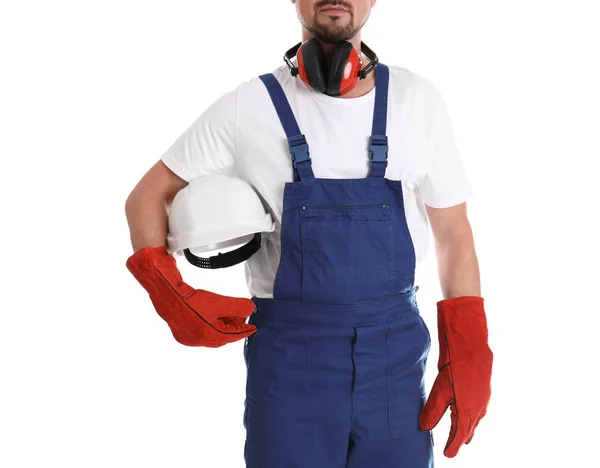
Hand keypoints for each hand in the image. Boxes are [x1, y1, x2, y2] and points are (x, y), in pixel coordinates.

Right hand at [126, 245, 255, 346]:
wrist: (166, 293)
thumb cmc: (190, 298)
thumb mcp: (219, 302)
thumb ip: (238, 307)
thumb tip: (251, 310)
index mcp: (206, 336)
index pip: (230, 336)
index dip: (243, 330)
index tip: (252, 327)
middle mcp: (196, 340)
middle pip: (221, 337)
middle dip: (233, 327)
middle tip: (243, 318)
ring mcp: (187, 337)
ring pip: (211, 334)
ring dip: (222, 325)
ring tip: (231, 314)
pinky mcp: (181, 331)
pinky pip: (201, 331)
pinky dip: (211, 325)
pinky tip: (215, 315)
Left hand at [419, 296, 492, 456]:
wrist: (471, 339)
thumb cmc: (455, 363)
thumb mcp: (440, 387)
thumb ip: (433, 410)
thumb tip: (424, 428)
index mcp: (468, 409)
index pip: (460, 434)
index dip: (452, 445)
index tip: (447, 455)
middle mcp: (478, 406)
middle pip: (468, 428)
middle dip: (460, 438)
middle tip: (452, 448)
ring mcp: (482, 396)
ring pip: (474, 418)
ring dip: (467, 427)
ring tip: (462, 435)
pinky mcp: (482, 385)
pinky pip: (478, 407)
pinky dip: (472, 414)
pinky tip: (468, 410)